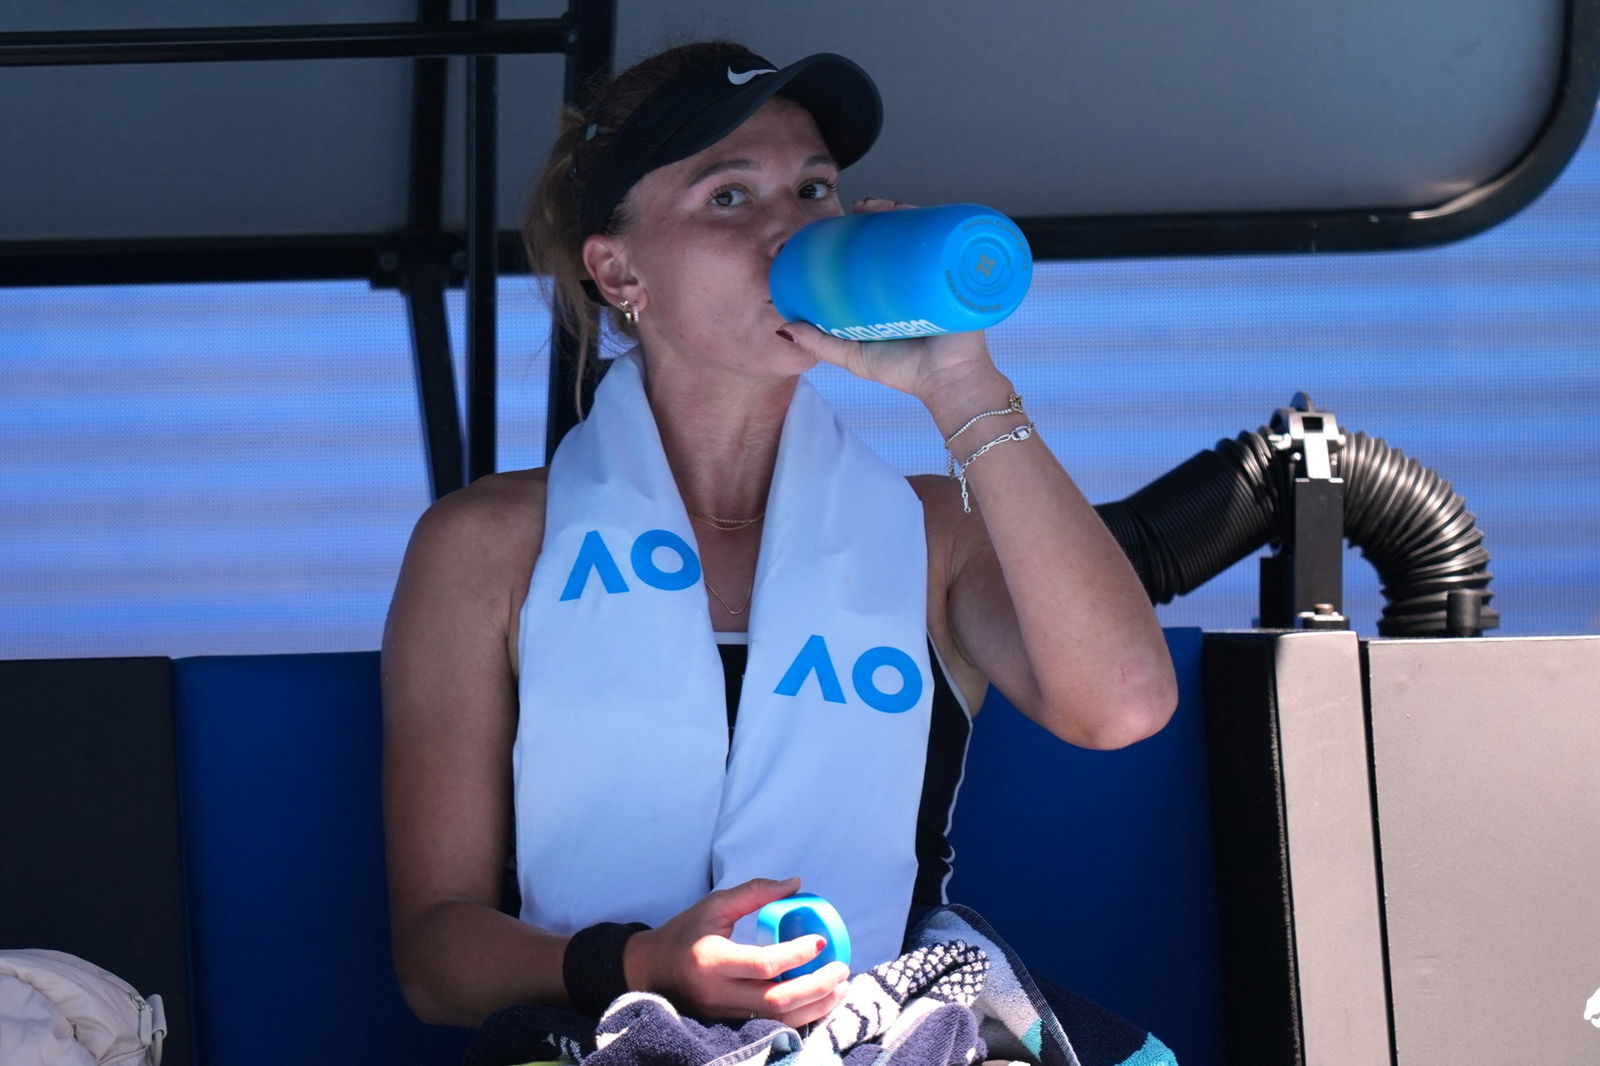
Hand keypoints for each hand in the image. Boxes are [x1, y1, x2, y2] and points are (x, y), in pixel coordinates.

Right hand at [624, 877, 851, 1026]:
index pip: (764, 964)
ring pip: (778, 1019)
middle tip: (841, 969)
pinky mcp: (730, 1024)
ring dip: (816, 1006)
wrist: (651, 971)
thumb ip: (755, 892)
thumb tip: (795, 884)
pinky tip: (819, 1001)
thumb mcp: (714, 905)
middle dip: (817, 986)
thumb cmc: (684, 933)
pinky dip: (800, 1015)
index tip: (820, 941)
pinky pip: (772, 1025)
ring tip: (839, 988)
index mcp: (712, 960)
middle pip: (777, 1000)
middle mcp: (719, 993)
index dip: (797, 954)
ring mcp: (724, 1014)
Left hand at [776, 196, 998, 401]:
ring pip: (925, 234)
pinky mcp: (964, 276)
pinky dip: (942, 222)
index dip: (864, 233)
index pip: (881, 253)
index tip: (843, 222)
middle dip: (884, 214)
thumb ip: (820, 344)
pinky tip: (923, 211)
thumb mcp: (854, 355)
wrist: (948, 382)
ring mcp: (943, 276)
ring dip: (906, 211)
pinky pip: (956, 243)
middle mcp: (920, 280)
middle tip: (862, 208)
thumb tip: (783, 328)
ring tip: (884, 206)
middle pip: (903, 237)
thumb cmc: (906, 373)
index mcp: (897, 293)